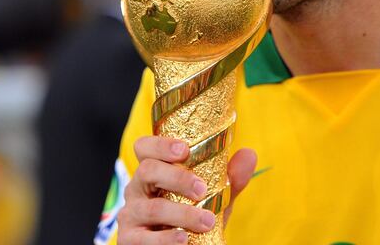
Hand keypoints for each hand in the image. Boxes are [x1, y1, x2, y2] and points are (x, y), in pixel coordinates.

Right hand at [117, 136, 256, 243]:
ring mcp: (130, 215)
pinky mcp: (129, 240)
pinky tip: (184, 240)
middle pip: (147, 170)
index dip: (160, 144)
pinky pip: (143, 239)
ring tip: (207, 221)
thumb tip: (249, 155)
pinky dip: (165, 239)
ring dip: (182, 214)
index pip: (145, 147)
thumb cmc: (191, 218)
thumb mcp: (212, 197)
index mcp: (153, 172)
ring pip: (151, 208)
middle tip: (202, 189)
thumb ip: (229, 179)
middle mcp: (137, 189)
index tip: (185, 150)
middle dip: (177, 177)